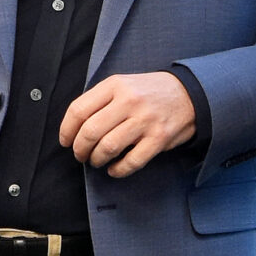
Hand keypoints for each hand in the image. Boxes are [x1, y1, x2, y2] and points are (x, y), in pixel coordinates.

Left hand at [59, 72, 197, 176]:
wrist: (190, 93)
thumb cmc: (149, 92)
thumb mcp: (123, 84)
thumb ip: (100, 100)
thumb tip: (74, 127)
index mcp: (115, 85)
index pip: (79, 110)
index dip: (66, 130)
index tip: (65, 141)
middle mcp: (129, 101)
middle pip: (90, 131)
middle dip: (79, 149)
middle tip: (80, 155)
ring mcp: (145, 120)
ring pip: (108, 147)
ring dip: (96, 160)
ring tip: (96, 161)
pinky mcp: (159, 138)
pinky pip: (131, 161)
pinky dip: (118, 170)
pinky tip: (114, 169)